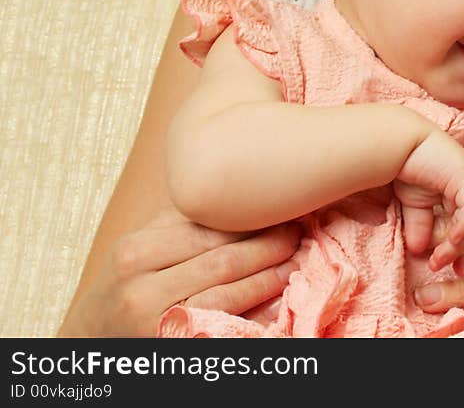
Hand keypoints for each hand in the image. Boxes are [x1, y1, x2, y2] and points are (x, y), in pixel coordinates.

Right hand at [57, 206, 299, 337]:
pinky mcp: (172, 350)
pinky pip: (221, 329)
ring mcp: (156, 326)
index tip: (282, 207)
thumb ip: (179, 222)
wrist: (89, 343)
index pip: (206, 231)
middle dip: (266, 245)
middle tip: (298, 231)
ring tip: (294, 261)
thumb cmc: (123, 286)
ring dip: (267, 278)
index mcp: (135, 252)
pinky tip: (275, 303)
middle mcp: (141, 290)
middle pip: (220, 262)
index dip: (250, 220)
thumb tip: (239, 190)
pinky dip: (252, 315)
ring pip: (225, 296)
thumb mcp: (138, 249)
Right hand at [395, 128, 463, 274]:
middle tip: (448, 269)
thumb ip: (419, 225)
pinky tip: (451, 241)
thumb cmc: (407, 165)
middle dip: (461, 251)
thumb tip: (418, 250)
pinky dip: (463, 227)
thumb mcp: (413, 203)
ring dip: (457, 244)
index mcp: (462, 191)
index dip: (460, 248)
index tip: (451, 269)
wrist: (398, 141)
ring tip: (439, 260)